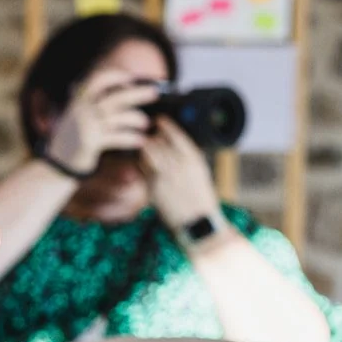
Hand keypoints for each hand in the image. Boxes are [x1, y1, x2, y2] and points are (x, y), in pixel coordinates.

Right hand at [43, 70, 159, 175]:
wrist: (58, 162)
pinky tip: (140, 141)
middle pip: (115, 97)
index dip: (116, 76)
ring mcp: (86, 126)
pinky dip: (131, 138)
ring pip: (119, 118)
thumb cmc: (75, 137)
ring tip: (146, 124)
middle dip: (138, 93)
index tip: (131, 79)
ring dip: (137, 119)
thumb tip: (128, 92)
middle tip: (154, 93)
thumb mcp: (78, 115)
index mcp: (78, 100)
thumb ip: (95, 103)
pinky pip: (118, 137)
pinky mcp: (90, 143)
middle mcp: (81, 110)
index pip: (98, 79)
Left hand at [140, 116, 221, 230]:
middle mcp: (177, 165)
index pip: (175, 134)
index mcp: (193, 158)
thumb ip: (186, 155)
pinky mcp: (152, 187)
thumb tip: (172, 140)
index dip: (165, 124)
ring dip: (145, 147)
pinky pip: (142, 168)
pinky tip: (144, 161)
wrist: (196, 221)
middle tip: (148, 131)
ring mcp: (163, 176)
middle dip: (151, 135)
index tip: (160, 119)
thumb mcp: (200, 170)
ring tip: (147, 146)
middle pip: (156, 141)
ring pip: (146, 153)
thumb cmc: (200, 195)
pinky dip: (141, 161)